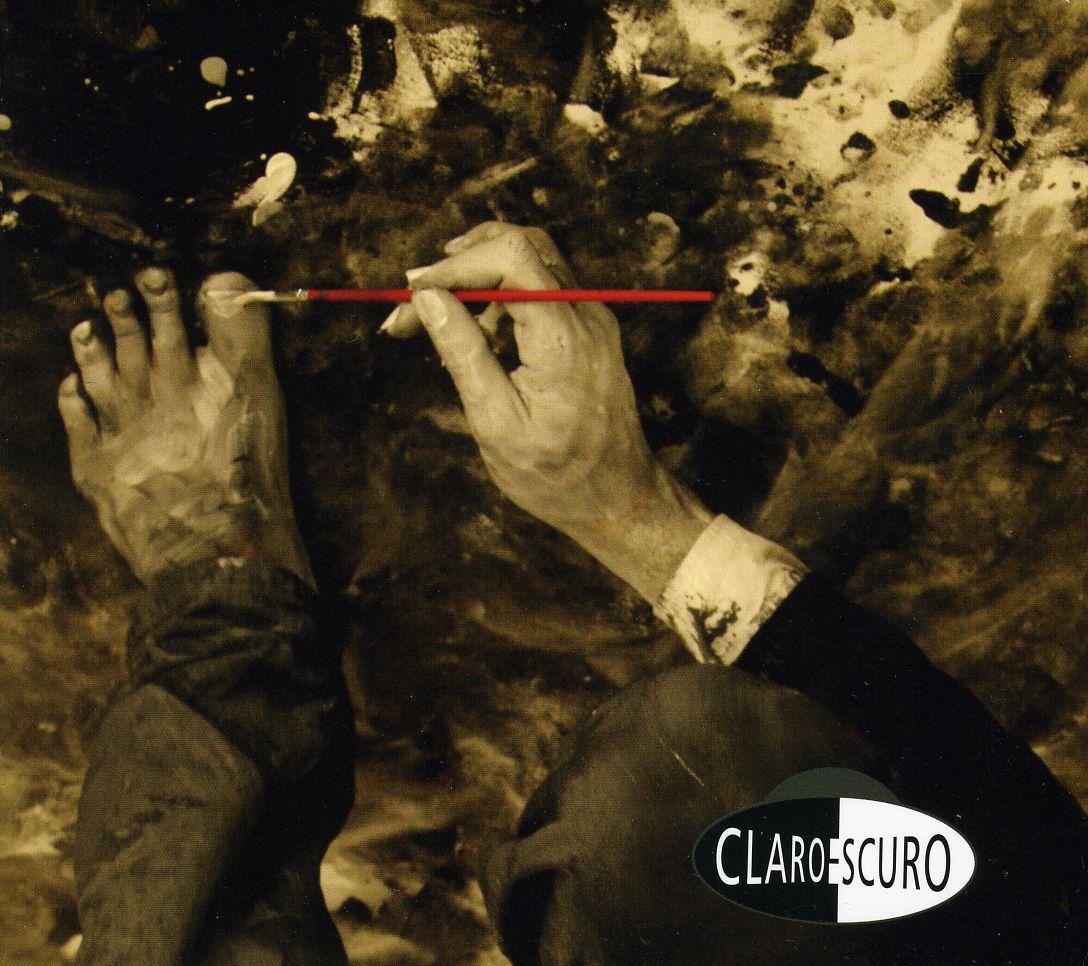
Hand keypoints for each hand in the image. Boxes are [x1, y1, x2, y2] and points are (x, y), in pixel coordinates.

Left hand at [58, 269, 311, 585]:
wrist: (213, 552)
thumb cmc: (248, 482)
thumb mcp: (262, 402)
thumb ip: (245, 339)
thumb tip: (225, 280)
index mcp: (189, 384)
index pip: (171, 326)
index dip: (162, 298)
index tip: (156, 275)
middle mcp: (147, 401)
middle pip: (131, 347)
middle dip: (125, 315)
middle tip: (119, 291)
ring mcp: (116, 434)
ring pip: (97, 378)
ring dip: (91, 350)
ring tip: (85, 328)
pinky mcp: (94, 469)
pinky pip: (76, 424)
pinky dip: (71, 399)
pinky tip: (71, 387)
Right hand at [384, 223, 710, 601]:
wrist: (618, 499)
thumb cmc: (556, 476)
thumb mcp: (495, 421)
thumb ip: (463, 351)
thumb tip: (427, 298)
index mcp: (563, 336)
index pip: (509, 257)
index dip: (453, 267)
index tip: (411, 296)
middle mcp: (587, 315)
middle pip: (524, 244)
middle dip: (462, 261)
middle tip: (417, 298)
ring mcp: (595, 319)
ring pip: (535, 260)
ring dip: (482, 275)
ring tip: (441, 318)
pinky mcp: (592, 331)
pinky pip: (545, 289)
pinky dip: (505, 295)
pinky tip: (478, 332)